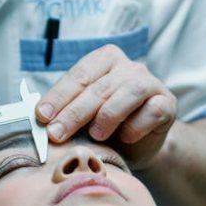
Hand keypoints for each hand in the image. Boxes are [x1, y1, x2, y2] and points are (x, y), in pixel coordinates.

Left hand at [35, 44, 176, 169]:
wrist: (139, 146)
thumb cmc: (105, 126)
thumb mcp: (82, 115)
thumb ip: (65, 110)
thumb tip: (39, 118)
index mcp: (103, 59)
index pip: (78, 75)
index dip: (58, 96)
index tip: (41, 116)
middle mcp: (128, 66)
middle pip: (98, 87)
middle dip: (74, 113)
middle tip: (56, 134)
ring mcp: (150, 83)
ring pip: (126, 94)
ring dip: (106, 116)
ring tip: (94, 135)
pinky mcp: (167, 103)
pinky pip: (152, 111)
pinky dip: (136, 125)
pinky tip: (126, 138)